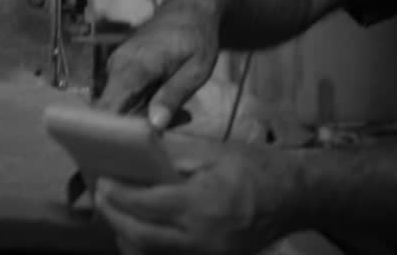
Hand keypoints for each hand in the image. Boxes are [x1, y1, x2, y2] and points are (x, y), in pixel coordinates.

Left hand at [94, 139, 306, 254]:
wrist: (294, 197)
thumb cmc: (255, 167)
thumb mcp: (215, 151)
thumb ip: (175, 153)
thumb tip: (139, 151)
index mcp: (201, 203)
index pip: (145, 204)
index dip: (118, 195)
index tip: (102, 181)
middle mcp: (200, 236)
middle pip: (140, 234)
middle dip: (113, 216)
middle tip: (101, 196)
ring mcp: (206, 254)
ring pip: (151, 251)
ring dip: (126, 234)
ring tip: (115, 211)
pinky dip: (148, 244)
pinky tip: (140, 227)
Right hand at [97, 0, 221, 129]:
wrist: (189, 9)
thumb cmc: (197, 37)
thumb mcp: (196, 70)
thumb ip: (173, 96)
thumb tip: (155, 125)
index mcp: (135, 65)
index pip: (110, 107)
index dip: (118, 131)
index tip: (142, 143)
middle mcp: (118, 65)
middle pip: (116, 112)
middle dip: (144, 125)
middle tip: (181, 119)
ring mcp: (116, 66)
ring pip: (121, 106)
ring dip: (148, 115)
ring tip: (182, 110)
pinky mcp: (119, 69)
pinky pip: (126, 96)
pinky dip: (146, 104)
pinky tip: (170, 100)